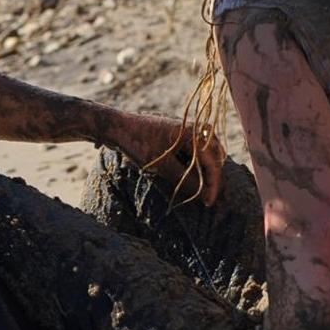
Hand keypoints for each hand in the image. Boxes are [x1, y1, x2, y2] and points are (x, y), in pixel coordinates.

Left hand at [108, 111, 223, 205]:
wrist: (116, 127)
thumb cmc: (139, 143)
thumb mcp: (162, 165)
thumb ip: (184, 179)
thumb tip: (203, 195)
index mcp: (192, 133)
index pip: (211, 161)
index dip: (213, 184)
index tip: (209, 202)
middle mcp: (191, 130)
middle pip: (213, 155)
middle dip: (213, 177)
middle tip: (209, 197)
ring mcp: (183, 132)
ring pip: (203, 153)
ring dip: (204, 171)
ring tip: (202, 190)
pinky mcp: (174, 137)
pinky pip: (192, 151)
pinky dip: (194, 165)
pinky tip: (190, 178)